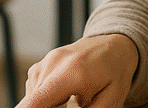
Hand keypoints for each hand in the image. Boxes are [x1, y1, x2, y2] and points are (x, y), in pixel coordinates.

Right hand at [17, 34, 139, 107]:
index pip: (36, 102)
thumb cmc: (115, 73)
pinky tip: (63, 94)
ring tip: (71, 98)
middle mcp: (54, 64)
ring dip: (47, 105)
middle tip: (72, 101)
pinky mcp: (40, 65)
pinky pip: (34, 91)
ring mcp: (45, 62)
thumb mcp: (110, 99)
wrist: (114, 45)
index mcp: (72, 73)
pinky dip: (45, 98)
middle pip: (33, 102)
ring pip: (32, 98)